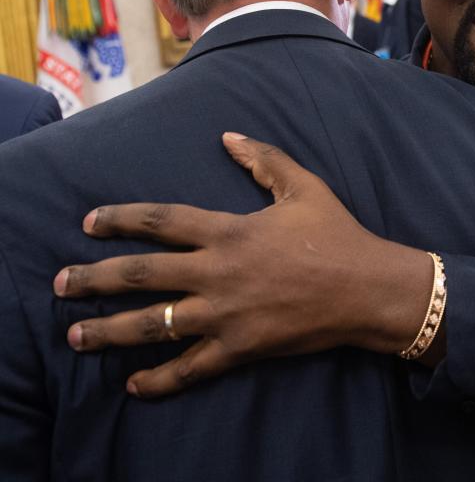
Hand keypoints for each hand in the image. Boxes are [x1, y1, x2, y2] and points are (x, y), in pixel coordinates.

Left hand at [54, 133, 433, 396]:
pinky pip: (192, 367)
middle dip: (95, 279)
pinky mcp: (241, 347)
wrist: (367, 288)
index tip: (89, 223)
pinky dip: (160, 379)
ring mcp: (227, 313)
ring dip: (110, 331)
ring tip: (75, 337)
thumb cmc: (337, 234)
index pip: (161, 222)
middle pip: (143, 275)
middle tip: (61, 283)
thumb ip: (264, 159)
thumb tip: (228, 136)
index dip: (120, 220)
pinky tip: (133, 384)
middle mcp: (218, 272)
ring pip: (155, 324)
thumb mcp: (304, 186)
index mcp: (230, 231)